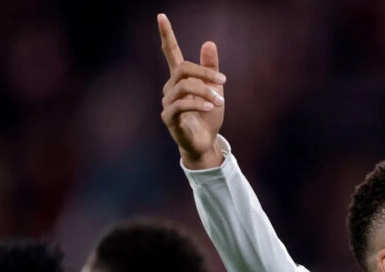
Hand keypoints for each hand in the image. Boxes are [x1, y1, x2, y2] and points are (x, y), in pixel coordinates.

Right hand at [158, 13, 225, 169]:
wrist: (205, 143)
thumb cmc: (208, 117)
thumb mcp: (215, 90)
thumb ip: (211, 68)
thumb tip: (209, 43)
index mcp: (180, 79)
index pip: (170, 53)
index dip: (166, 35)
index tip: (161, 16)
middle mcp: (170, 88)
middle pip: (183, 68)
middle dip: (205, 73)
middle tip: (223, 82)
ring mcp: (168, 102)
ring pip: (183, 86)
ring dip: (205, 90)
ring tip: (219, 100)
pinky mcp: (169, 117)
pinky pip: (181, 105)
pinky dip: (197, 103)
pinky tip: (210, 105)